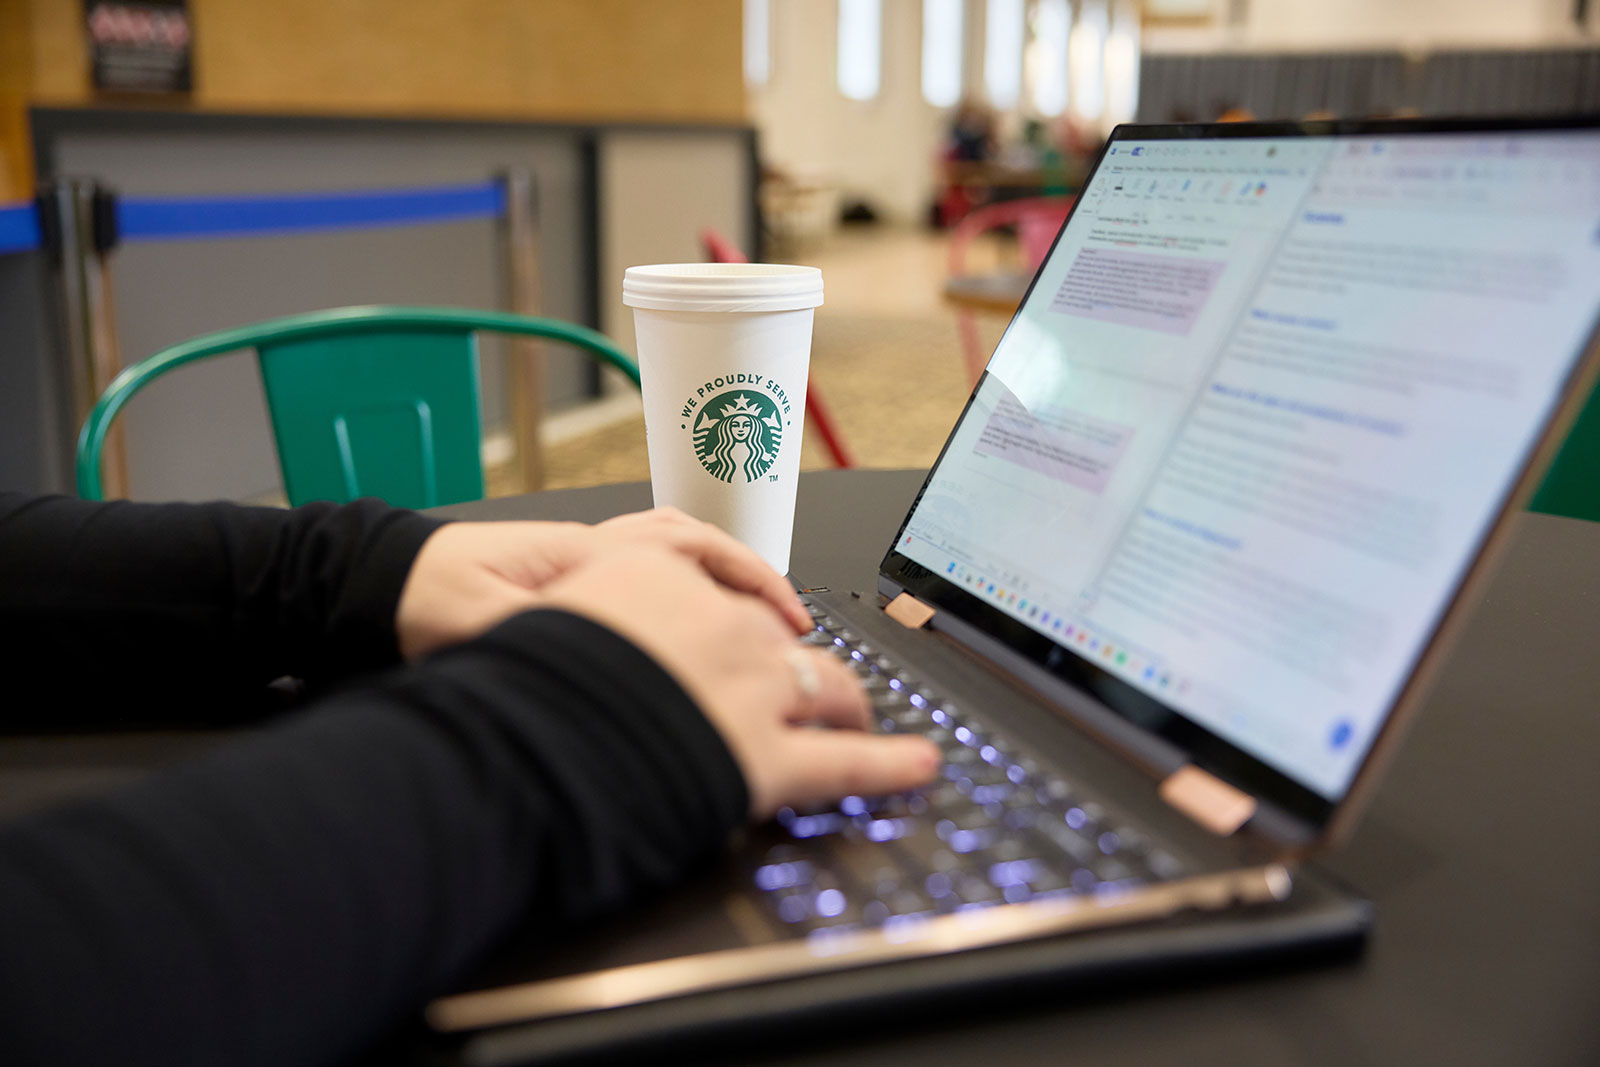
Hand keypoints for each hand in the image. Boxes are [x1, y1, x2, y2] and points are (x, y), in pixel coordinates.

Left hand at [395, 508, 810, 659]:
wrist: (384, 584)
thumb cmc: (426, 600)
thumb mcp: (484, 630)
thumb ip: (545, 644)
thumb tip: (602, 667)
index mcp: (587, 554)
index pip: (689, 550)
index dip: (747, 583)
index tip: (786, 620)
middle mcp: (596, 548)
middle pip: (697, 544)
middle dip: (753, 580)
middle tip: (792, 626)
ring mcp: (588, 560)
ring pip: (676, 552)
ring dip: (725, 579)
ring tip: (763, 623)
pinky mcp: (575, 581)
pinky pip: (650, 570)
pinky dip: (689, 586)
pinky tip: (699, 625)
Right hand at [539, 548, 940, 817]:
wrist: (502, 733)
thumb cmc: (509, 679)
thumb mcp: (543, 621)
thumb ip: (589, 619)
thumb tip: (601, 639)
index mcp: (660, 576)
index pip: (719, 592)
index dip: (735, 625)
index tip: (738, 638)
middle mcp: (719, 622)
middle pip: (779, 639)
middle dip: (792, 666)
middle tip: (795, 687)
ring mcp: (750, 685)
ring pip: (825, 687)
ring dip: (845, 705)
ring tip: (860, 720)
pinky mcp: (766, 755)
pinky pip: (845, 762)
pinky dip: (888, 765)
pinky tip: (919, 765)